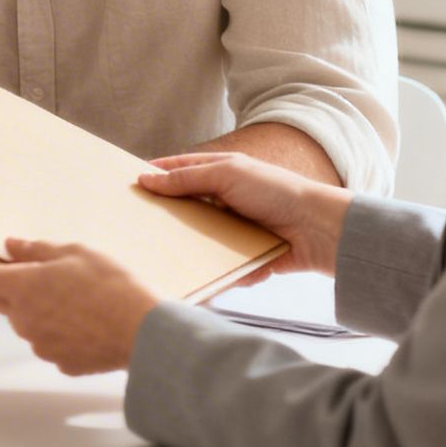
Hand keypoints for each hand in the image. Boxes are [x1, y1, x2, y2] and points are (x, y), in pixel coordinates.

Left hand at [0, 239, 154, 375]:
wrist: (143, 332)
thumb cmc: (111, 286)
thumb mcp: (76, 253)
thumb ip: (36, 250)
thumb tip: (10, 246)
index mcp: (22, 287)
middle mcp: (24, 319)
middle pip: (1, 301)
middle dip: (13, 287)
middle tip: (43, 273)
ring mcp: (40, 345)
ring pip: (27, 323)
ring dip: (39, 310)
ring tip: (75, 298)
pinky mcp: (60, 362)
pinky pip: (50, 343)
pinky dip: (60, 332)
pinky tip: (86, 322)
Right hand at [140, 152, 352, 279]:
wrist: (317, 229)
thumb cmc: (276, 191)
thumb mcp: (226, 174)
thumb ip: (186, 178)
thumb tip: (146, 178)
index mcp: (220, 172)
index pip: (179, 170)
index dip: (155, 175)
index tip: (128, 183)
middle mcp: (225, 200)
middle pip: (185, 208)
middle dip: (166, 217)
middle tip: (136, 225)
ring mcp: (234, 229)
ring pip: (199, 240)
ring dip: (189, 248)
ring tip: (162, 257)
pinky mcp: (244, 256)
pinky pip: (220, 264)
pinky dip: (215, 268)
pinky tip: (201, 276)